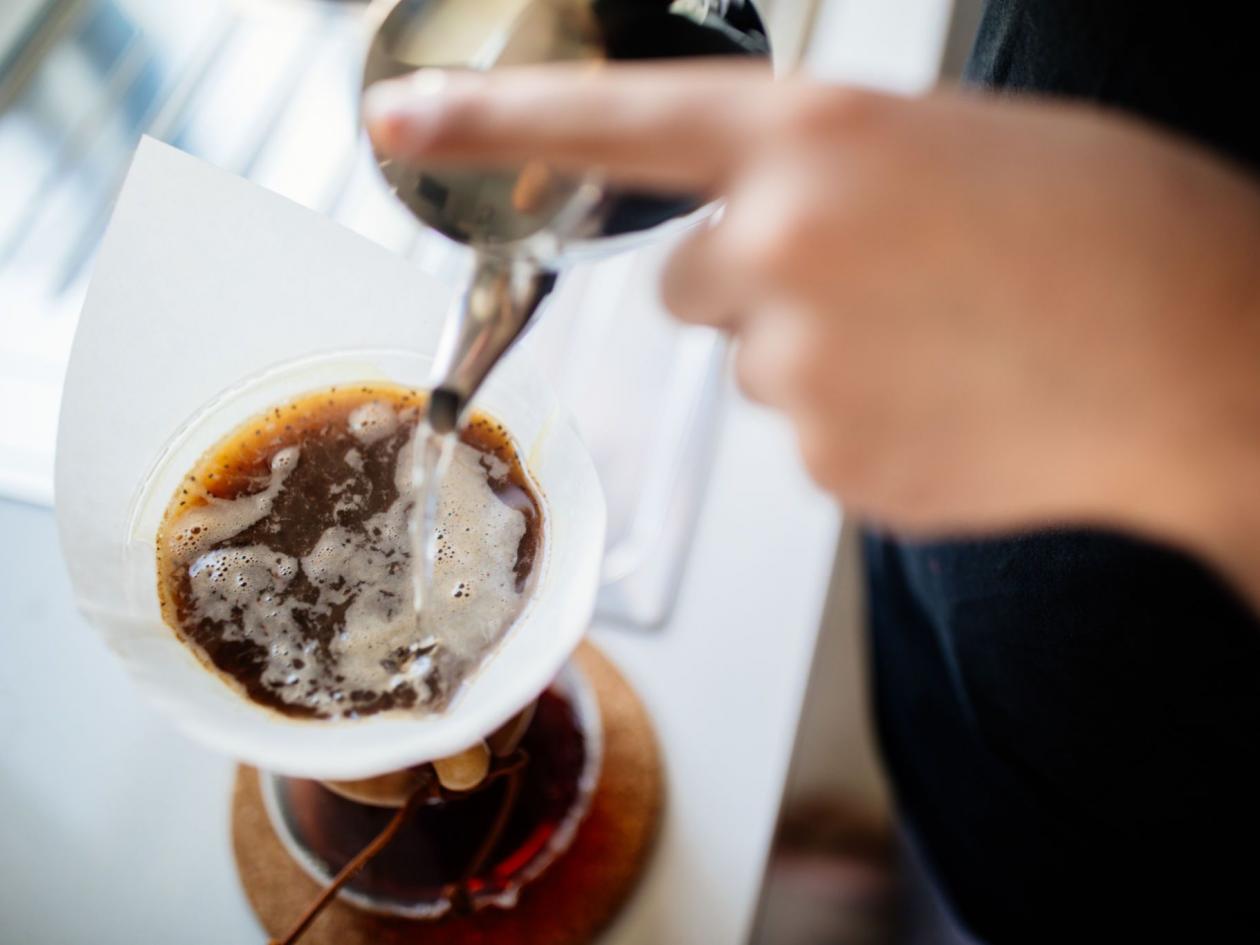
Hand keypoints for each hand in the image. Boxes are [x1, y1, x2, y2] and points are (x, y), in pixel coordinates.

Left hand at [364, 65, 1259, 596]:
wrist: (1209, 363)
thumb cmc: (1116, 234)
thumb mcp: (957, 146)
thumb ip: (830, 176)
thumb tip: (760, 228)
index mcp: (820, 140)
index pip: (621, 117)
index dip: (497, 119)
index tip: (401, 120)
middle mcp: (785, 250)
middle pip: (695, 279)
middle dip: (760, 282)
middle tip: (882, 283)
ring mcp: (800, 372)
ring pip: (760, 364)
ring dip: (827, 354)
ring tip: (946, 342)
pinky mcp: (831, 468)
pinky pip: (811, 438)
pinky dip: (866, 421)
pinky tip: (953, 402)